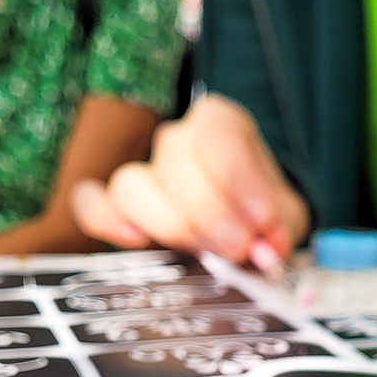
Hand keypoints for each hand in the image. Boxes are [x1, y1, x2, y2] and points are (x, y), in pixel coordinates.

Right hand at [70, 94, 309, 263]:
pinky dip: (106, 220)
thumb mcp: (285, 217)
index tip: (261, 220)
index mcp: (220, 124)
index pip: (216, 133)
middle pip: (175, 163)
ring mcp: (144, 171)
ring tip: (206, 252)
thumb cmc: (264, 215)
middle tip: (239, 248)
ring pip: (132, 184)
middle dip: (210, 212)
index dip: (238, 179)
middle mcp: (177, 140)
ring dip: (170, 224)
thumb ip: (278, 230)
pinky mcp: (119, 205)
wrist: (250, 229)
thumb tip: (264, 249)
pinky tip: (135, 241)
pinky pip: (91, 202)